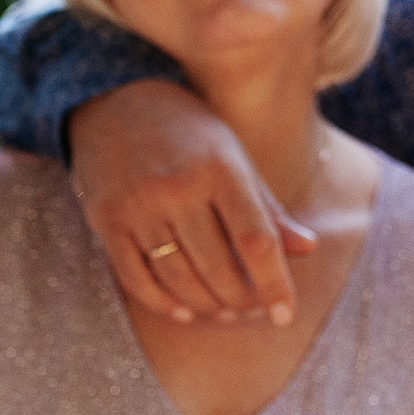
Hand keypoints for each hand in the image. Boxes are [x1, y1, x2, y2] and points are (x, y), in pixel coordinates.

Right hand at [71, 79, 315, 323]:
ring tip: (225, 313)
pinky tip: (183, 311)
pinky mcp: (106, 220)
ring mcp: (139, 206)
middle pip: (218, 267)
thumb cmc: (189, 134)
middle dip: (241, 300)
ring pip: (178, 279)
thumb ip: (268, 207)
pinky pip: (135, 278)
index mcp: (222, 170)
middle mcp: (179, 189)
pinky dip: (162, 303)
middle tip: (254, 312)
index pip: (256, 241)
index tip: (285, 314)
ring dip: (206, 306)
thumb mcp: (235, 157)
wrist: (115, 100)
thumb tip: (307, 248)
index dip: (274, 284)